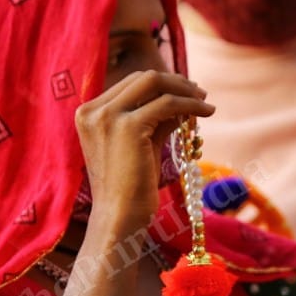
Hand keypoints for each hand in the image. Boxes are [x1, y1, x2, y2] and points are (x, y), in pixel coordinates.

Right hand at [74, 71, 214, 230]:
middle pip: (141, 77)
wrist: (118, 218)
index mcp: (88, 113)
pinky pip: (168, 103)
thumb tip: (182, 102)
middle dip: (175, 81)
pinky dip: (191, 103)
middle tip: (200, 91)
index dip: (161, 82)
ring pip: (154, 83)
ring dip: (185, 89)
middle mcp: (93, 110)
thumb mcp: (140, 144)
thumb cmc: (129, 188)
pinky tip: (208, 111)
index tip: (185, 89)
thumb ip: (155, 120)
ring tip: (206, 100)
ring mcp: (108, 116)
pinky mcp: (128, 126)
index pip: (130, 83)